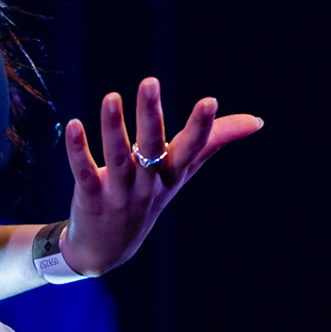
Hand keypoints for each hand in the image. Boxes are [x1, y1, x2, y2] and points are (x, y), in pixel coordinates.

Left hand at [60, 76, 263, 275]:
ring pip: (118, 157)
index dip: (202, 126)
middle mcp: (149, 182)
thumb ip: (213, 141)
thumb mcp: (182, 171)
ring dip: (114, 127)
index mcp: (172, 172)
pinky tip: (73, 125)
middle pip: (152, 146)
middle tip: (150, 82)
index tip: (210, 101)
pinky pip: (85, 172)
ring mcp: (120, 192)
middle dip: (151, 115)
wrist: (107, 249)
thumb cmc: (149, 196)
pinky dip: (79, 150)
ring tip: (111, 97)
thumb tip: (257, 121)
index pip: (192, 148)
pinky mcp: (91, 197)